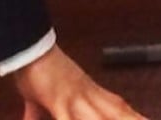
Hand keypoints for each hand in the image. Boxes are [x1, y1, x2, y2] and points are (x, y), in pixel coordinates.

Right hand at [16, 45, 145, 119]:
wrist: (27, 48)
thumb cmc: (34, 70)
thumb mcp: (36, 94)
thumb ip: (37, 110)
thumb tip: (28, 119)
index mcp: (87, 91)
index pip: (116, 105)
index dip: (132, 115)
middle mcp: (87, 94)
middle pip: (117, 110)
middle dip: (133, 118)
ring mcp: (76, 98)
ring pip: (101, 117)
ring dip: (120, 118)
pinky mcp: (60, 101)